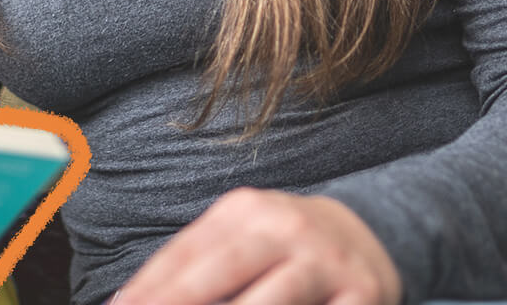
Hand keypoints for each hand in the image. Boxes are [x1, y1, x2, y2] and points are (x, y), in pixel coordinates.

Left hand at [115, 189, 402, 304]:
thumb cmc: (286, 246)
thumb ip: (193, 266)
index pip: (186, 253)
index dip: (149, 288)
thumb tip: (131, 301)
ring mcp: (327, 262)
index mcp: (246, 211)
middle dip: (179, 303)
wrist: (375, 233)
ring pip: (274, 301)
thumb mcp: (242, 237)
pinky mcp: (363, 293)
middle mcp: (286, 228)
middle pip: (223, 271)